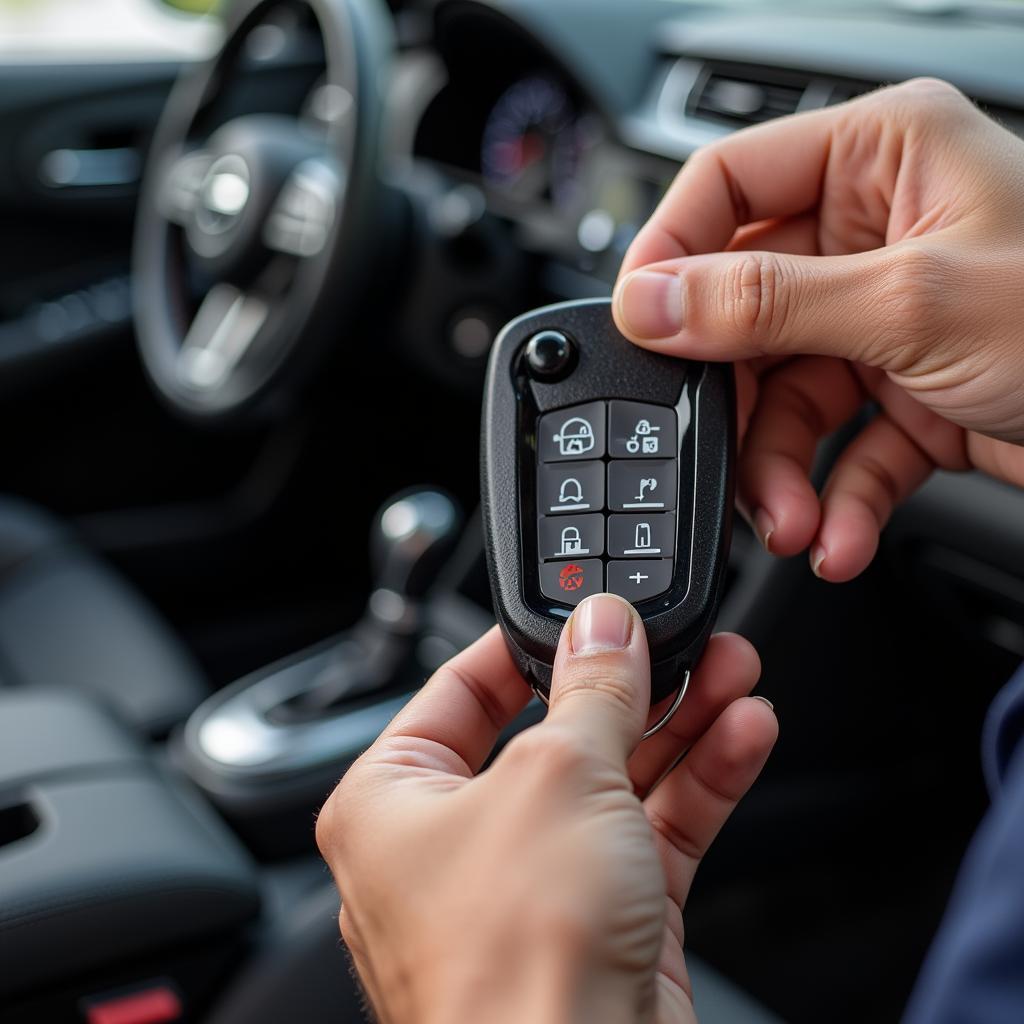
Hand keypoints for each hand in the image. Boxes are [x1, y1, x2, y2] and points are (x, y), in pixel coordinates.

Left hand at [317, 594, 776, 1023]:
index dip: (529, 645)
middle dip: (628, 685)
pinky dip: (698, 782)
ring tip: (730, 674)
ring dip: (678, 725)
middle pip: (553, 732)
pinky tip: (741, 735)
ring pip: (612, 779)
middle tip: (680, 642)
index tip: (587, 613)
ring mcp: (534, 888)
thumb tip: (605, 629)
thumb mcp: (556, 776)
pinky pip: (651, 832)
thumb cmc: (512, 965)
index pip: (461, 690)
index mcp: (396, 803)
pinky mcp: (603, 924)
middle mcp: (456, 847)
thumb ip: (591, 690)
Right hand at [614, 78, 1023, 581]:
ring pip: (785, 397)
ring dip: (782, 474)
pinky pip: (840, 448)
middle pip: (743, 312)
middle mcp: (874, 236)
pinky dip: (836, 500)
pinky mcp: (908, 393)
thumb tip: (655, 301)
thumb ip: (767, 303)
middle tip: (716, 452)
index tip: (639, 327)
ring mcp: (886, 321)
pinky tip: (841, 535)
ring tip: (794, 524)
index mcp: (878, 161)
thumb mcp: (914, 304)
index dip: (670, 255)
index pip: (726, 186)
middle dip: (736, 403)